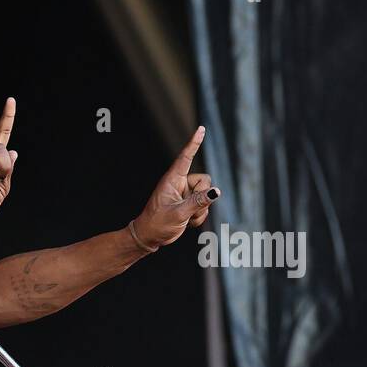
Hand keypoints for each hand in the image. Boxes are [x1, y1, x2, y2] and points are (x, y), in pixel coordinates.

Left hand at [131, 125, 221, 249]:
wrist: (150, 237)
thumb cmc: (157, 224)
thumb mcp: (178, 214)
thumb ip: (198, 202)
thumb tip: (216, 191)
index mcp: (172, 180)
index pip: (185, 158)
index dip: (194, 143)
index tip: (201, 129)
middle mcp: (180, 184)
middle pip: (205, 181)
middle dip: (203, 197)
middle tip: (189, 211)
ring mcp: (185, 194)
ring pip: (207, 195)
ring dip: (201, 209)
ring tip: (185, 218)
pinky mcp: (189, 203)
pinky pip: (205, 205)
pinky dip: (199, 215)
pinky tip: (187, 222)